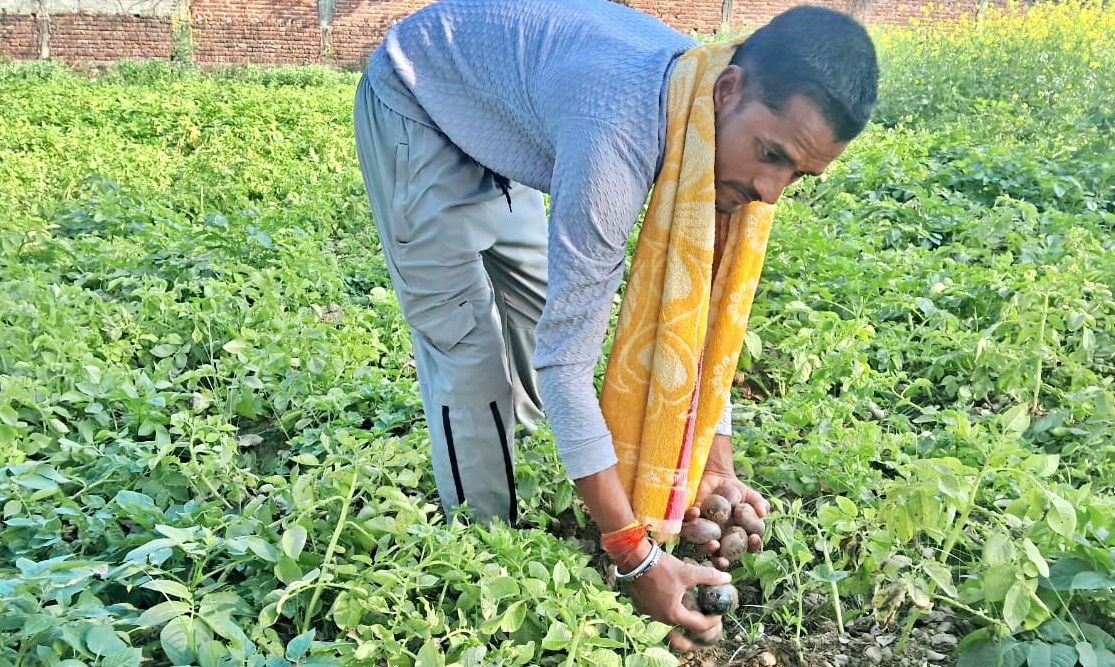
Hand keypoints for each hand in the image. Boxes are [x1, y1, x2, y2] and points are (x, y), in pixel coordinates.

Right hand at [627, 549, 731, 651]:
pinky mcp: (642, 605)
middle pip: (684, 621)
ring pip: (671, 614)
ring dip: (681, 608)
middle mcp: (661, 618)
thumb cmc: (661, 567)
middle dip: (697, 614)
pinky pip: (659, 608)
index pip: (699, 625)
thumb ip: (708, 576)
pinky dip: (668, 603)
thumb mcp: (687, 572)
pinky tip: (671, 591)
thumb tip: (727, 578)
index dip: (712, 620)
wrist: (634, 559)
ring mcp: (649, 612)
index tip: (718, 611)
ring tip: (688, 596)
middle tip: (705, 604)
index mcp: (674, 614)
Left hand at [683, 434, 769, 568]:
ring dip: (707, 548)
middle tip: (725, 560)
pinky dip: (691, 519)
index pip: (747, 546)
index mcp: (737, 536)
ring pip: (703, 547)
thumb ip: (759, 503)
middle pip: (722, 556)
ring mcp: (704, 533)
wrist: (716, 477)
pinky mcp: (690, 522)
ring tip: (713, 544)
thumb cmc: (736, 490)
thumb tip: (764, 512)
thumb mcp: (750, 495)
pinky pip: (687, 525)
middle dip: (723, 561)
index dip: (751, 545)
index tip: (754, 538)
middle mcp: (720, 539)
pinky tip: (695, 512)